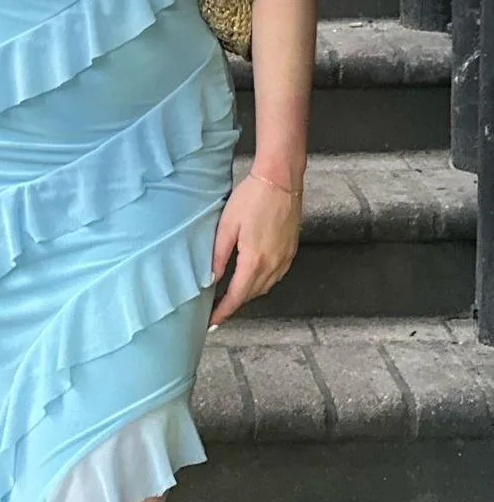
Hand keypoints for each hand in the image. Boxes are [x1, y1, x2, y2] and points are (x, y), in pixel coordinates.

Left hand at [208, 171, 301, 326]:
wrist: (281, 179)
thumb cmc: (252, 197)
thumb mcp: (227, 226)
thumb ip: (218, 256)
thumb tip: (209, 279)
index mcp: (255, 261)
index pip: (237, 297)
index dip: (223, 311)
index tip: (211, 322)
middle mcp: (274, 264)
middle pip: (251, 295)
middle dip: (234, 304)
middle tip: (216, 308)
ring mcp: (285, 259)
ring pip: (265, 287)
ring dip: (247, 294)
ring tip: (230, 295)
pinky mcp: (291, 251)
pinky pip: (275, 276)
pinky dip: (261, 282)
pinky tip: (250, 277)